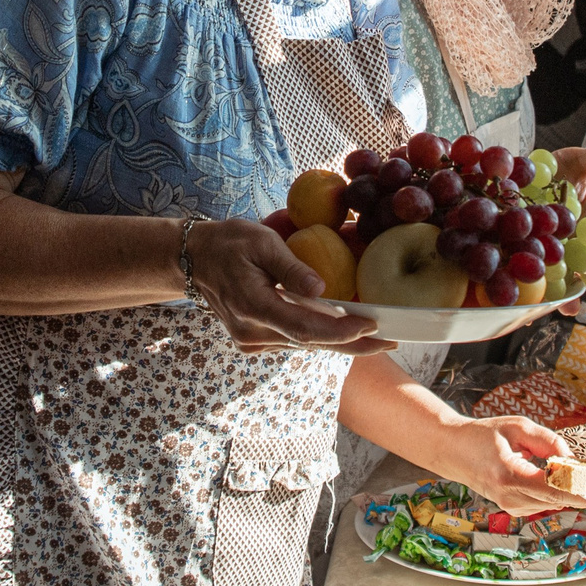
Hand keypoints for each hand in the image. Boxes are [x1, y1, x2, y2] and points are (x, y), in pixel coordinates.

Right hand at [188, 218, 398, 356]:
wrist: (194, 260)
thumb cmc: (229, 242)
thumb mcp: (260, 241)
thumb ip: (291, 267)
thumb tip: (323, 289)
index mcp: (253, 307)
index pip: (305, 327)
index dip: (341, 330)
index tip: (372, 325)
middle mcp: (252, 333)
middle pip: (311, 343)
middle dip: (354, 344)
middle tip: (392, 340)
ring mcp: (251, 341)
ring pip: (304, 345)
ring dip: (340, 342)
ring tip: (377, 337)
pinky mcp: (254, 340)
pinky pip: (294, 340)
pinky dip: (321, 335)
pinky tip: (345, 329)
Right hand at [424, 413, 585, 514]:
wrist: (452, 451)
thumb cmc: (481, 435)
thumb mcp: (517, 427)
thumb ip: (548, 441)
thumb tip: (572, 458)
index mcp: (509, 475)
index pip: (553, 489)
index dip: (581, 491)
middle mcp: (510, 497)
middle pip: (558, 499)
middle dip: (582, 489)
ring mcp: (510, 507)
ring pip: (553, 503)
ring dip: (570, 491)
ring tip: (583, 475)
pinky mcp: (513, 509)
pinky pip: (544, 503)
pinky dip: (556, 492)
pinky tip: (558, 479)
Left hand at [549, 140, 585, 317]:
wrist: (508, 181)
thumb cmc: (550, 172)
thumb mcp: (578, 162)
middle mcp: (581, 245)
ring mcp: (558, 257)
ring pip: (575, 282)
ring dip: (582, 296)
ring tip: (581, 309)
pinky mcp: (532, 263)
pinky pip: (541, 283)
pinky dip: (548, 296)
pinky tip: (555, 305)